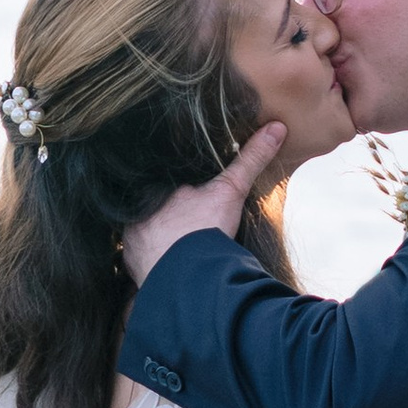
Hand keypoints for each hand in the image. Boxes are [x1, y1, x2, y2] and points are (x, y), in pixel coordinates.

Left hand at [120, 122, 285, 287]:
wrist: (191, 279)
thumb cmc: (204, 230)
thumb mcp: (230, 190)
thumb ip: (249, 159)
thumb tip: (276, 128)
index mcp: (148, 192)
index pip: (155, 183)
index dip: (169, 186)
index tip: (185, 193)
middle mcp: (133, 216)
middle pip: (147, 208)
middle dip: (160, 212)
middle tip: (182, 220)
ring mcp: (131, 244)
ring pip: (142, 234)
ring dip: (155, 237)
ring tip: (175, 242)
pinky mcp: (134, 268)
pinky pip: (141, 260)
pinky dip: (152, 260)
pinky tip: (167, 261)